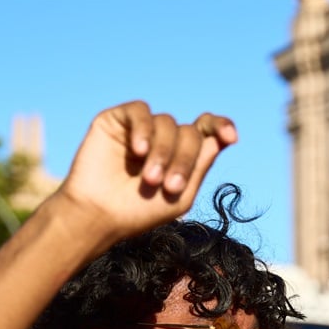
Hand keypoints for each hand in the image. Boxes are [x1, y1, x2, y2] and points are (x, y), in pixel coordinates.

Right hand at [59, 101, 237, 239]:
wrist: (97, 216)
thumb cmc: (138, 212)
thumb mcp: (180, 195)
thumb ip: (200, 165)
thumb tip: (221, 136)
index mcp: (181, 156)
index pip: (207, 130)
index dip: (221, 126)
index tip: (230, 137)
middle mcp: (163, 139)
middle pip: (190, 132)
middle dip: (184, 159)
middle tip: (168, 187)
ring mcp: (141, 128)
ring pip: (167, 122)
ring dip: (163, 152)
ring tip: (149, 179)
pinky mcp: (117, 120)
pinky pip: (140, 111)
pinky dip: (144, 129)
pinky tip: (138, 151)